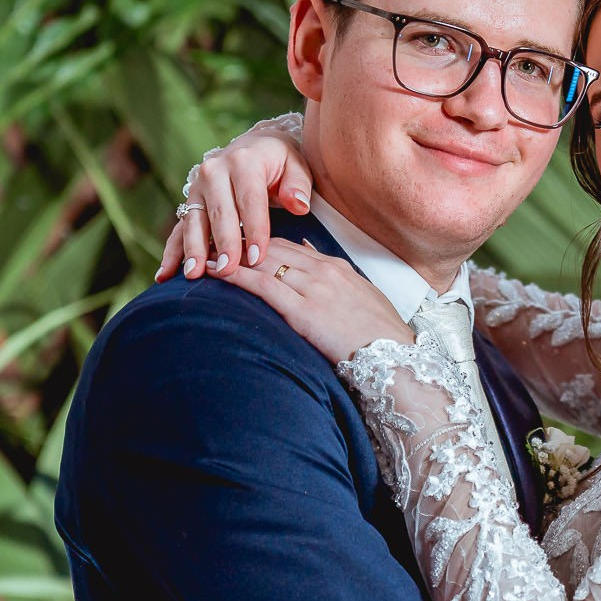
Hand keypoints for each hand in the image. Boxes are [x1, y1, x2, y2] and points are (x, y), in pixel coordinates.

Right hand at [155, 119, 314, 282]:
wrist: (256, 146)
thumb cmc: (281, 162)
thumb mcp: (297, 165)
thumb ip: (298, 185)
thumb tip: (298, 205)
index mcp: (244, 161)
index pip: (250, 200)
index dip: (254, 230)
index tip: (257, 258)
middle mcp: (214, 171)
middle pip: (220, 213)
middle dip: (223, 244)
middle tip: (227, 271)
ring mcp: (197, 187)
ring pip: (194, 221)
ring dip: (194, 250)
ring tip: (194, 275)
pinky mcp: (189, 202)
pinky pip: (179, 229)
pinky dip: (172, 252)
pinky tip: (165, 275)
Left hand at [221, 237, 413, 364]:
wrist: (396, 358)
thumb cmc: (380, 337)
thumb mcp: (361, 298)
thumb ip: (335, 279)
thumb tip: (309, 254)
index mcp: (337, 268)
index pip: (289, 246)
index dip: (259, 243)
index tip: (237, 244)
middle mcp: (323, 271)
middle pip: (272, 247)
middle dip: (239, 244)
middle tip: (209, 242)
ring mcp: (314, 289)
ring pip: (264, 261)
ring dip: (231, 255)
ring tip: (203, 253)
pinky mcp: (304, 311)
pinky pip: (263, 285)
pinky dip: (236, 275)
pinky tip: (216, 271)